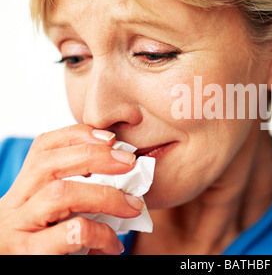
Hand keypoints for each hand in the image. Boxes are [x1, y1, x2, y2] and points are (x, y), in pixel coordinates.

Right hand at [0, 124, 142, 253]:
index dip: (77, 135)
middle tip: (130, 163)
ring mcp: (17, 231)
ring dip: (106, 195)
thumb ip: (81, 193)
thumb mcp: (59, 215)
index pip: (42, 148)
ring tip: (132, 205)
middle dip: (97, 156)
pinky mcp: (29, 255)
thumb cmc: (49, 245)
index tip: (111, 137)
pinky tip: (114, 245)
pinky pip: (73, 233)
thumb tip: (126, 174)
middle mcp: (14, 206)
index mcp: (24, 190)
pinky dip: (102, 234)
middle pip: (50, 164)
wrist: (23, 267)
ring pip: (61, 194)